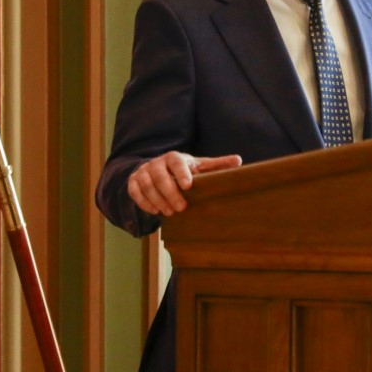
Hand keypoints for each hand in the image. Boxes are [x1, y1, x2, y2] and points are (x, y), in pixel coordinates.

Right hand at [126, 151, 242, 216]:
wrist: (157, 170)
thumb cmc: (184, 170)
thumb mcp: (199, 167)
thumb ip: (217, 165)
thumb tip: (238, 161)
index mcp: (174, 158)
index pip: (175, 161)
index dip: (181, 172)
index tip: (189, 186)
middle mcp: (156, 163)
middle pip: (159, 176)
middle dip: (170, 193)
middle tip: (181, 208)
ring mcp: (143, 172)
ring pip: (146, 185)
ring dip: (157, 200)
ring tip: (169, 213)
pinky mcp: (133, 182)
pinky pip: (135, 191)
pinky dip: (144, 202)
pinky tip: (155, 212)